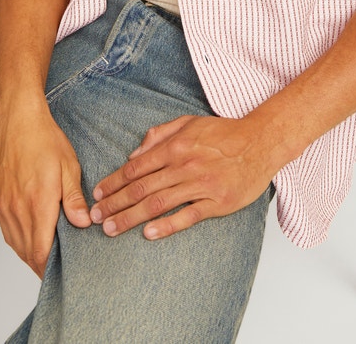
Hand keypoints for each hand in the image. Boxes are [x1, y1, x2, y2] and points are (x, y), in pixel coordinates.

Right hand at [0, 105, 90, 276]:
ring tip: (46, 257)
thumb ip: (74, 199)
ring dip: (29, 254)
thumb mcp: (69, 167)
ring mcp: (4, 206)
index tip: (61, 271)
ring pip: (15, 244)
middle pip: (26, 253)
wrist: (18, 122)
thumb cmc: (44, 140)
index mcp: (38, 202)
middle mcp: (17, 208)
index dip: (49, 267)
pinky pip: (6, 231)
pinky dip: (18, 240)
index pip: (40, 250)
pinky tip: (30, 238)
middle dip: (41, 264)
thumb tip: (83, 223)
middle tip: (58, 268)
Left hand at [89, 115, 273, 239]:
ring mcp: (201, 185)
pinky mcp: (217, 202)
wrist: (260, 142)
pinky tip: (148, 233)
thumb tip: (134, 154)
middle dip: (114, 204)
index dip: (114, 182)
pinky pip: (187, 216)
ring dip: (131, 218)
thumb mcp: (189, 123)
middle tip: (95, 218)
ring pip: (158, 204)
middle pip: (141, 188)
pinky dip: (166, 226)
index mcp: (176, 146)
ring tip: (111, 229)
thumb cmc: (224, 133)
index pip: (136, 168)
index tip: (98, 194)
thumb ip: (160, 135)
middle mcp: (184, 165)